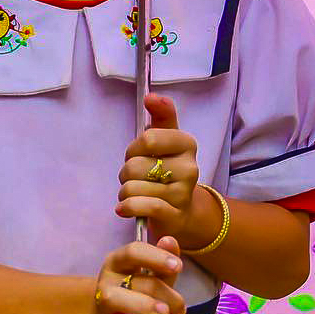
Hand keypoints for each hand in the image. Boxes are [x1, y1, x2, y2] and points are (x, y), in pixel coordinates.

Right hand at [87, 235, 186, 313]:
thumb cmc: (138, 292)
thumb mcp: (152, 275)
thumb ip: (164, 261)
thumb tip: (170, 240)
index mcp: (118, 263)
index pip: (134, 250)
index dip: (156, 257)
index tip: (178, 266)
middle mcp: (106, 283)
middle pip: (131, 281)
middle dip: (160, 292)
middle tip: (179, 308)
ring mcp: (101, 311)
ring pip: (115, 301)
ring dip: (142, 308)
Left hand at [115, 93, 212, 245]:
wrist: (181, 210)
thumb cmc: (167, 169)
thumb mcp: (165, 138)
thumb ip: (161, 114)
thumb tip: (151, 96)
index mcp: (187, 144)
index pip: (148, 138)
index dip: (134, 148)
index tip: (138, 154)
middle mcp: (190, 168)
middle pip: (135, 165)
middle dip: (126, 172)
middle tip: (136, 177)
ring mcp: (183, 194)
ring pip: (134, 188)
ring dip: (125, 192)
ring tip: (134, 192)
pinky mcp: (175, 216)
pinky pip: (144, 207)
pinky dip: (128, 207)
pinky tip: (124, 208)